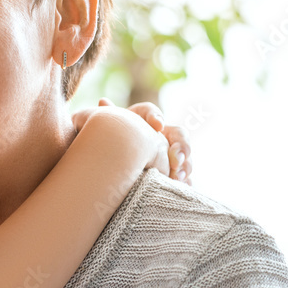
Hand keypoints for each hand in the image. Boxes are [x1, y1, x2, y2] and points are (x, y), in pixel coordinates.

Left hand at [72, 98, 192, 184]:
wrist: (108, 165)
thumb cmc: (106, 142)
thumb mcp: (105, 131)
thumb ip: (107, 118)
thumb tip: (103, 101)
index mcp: (141, 120)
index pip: (151, 113)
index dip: (156, 117)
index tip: (157, 126)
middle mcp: (160, 135)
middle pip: (178, 134)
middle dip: (180, 145)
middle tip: (174, 158)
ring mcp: (169, 154)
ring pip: (185, 157)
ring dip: (185, 165)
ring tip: (178, 176)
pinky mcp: (172, 172)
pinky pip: (184, 176)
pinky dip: (185, 182)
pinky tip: (182, 186)